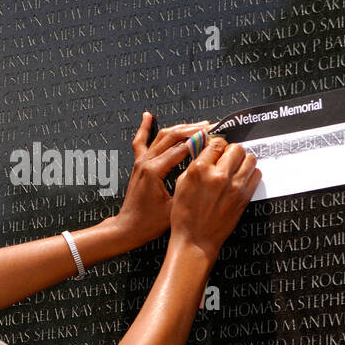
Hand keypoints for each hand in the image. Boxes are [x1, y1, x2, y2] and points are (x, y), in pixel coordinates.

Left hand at [111, 112, 210, 247]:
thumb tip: (203, 170)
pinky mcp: (138, 164)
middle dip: (194, 130)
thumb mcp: (174, 206)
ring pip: (162, 136)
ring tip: (198, 124)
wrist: (128, 228)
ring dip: (180, 128)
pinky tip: (148, 116)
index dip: (200, 141)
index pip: (181, 148)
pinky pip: (141, 141)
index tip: (216, 137)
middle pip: (173, 137)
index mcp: (155, 171)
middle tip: (211, 127)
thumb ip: (187, 186)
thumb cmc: (149, 222)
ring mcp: (140, 161)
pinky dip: (145, 128)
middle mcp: (146, 162)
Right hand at [170, 135, 260, 257]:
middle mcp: (219, 176)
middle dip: (231, 151)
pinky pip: (256, 174)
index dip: (217, 145)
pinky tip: (241, 179)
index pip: (217, 143)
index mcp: (199, 170)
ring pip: (250, 158)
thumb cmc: (185, 216)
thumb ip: (195, 164)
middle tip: (226, 159)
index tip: (217, 150)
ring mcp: (234, 187)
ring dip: (243, 161)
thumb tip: (206, 151)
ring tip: (235, 168)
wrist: (196, 240)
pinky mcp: (244, 197)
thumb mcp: (181, 184)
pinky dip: (251, 174)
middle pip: (236, 148)